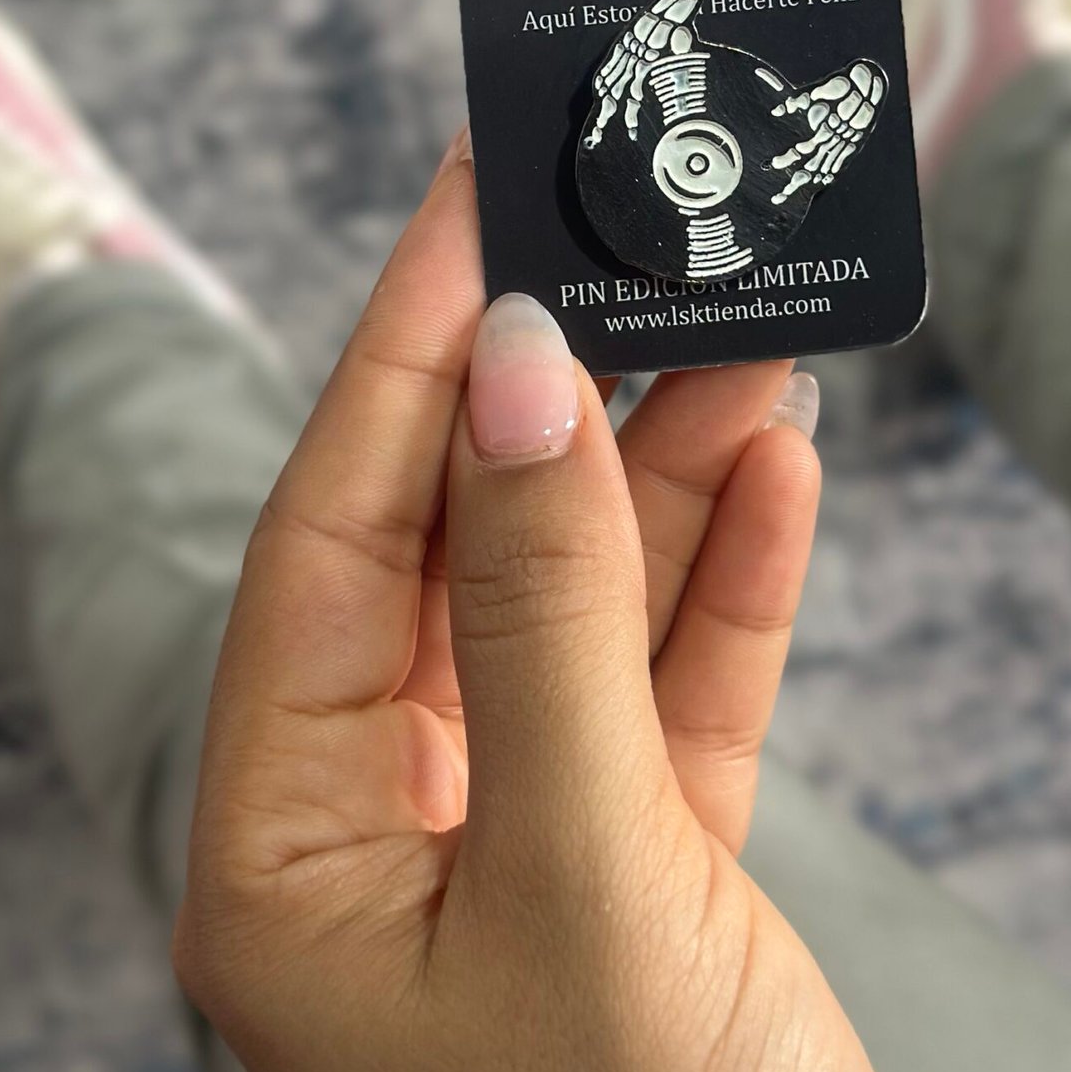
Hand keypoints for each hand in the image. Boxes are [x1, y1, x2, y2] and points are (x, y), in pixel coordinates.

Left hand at [174, 132, 886, 1071]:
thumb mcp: (581, 875)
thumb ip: (545, 610)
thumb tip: (514, 369)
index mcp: (291, 842)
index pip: (334, 532)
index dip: (404, 349)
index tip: (471, 197)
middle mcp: (389, 822)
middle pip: (462, 542)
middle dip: (553, 394)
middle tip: (622, 235)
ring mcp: (520, 835)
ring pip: (583, 595)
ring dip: (666, 465)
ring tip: (745, 332)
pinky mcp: (642, 859)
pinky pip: (674, 677)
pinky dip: (730, 572)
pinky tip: (779, 464)